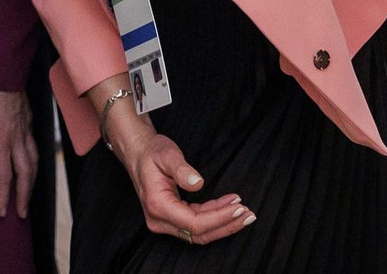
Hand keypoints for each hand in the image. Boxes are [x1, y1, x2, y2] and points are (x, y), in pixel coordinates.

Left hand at [0, 80, 37, 217]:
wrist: (0, 70)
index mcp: (0, 138)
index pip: (4, 174)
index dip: (3, 195)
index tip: (1, 211)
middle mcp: (17, 138)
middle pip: (25, 174)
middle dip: (23, 196)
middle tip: (21, 214)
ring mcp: (25, 130)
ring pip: (34, 163)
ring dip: (32, 183)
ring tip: (28, 198)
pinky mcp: (29, 123)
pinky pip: (36, 149)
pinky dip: (35, 164)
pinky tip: (32, 171)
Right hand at [104, 123, 253, 244]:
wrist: (137, 152)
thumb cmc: (151, 152)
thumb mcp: (167, 154)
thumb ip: (181, 169)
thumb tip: (198, 183)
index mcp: (157, 205)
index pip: (194, 222)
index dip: (219, 218)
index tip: (238, 207)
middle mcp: (159, 219)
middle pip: (198, 233)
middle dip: (226, 225)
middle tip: (248, 214)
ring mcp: (164, 221)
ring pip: (199, 233)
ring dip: (223, 224)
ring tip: (243, 212)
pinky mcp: (170, 218)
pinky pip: (195, 224)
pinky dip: (214, 217)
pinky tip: (229, 207)